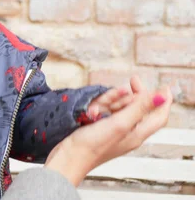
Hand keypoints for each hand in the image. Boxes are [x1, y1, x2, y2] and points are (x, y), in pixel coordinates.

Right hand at [45, 76, 171, 186]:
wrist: (70, 156)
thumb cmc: (94, 144)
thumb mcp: (120, 123)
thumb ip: (140, 108)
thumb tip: (161, 96)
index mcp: (138, 134)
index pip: (158, 116)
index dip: (163, 101)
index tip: (164, 86)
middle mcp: (128, 132)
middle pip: (140, 109)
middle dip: (136, 94)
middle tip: (133, 79)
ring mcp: (114, 130)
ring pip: (121, 108)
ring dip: (115, 100)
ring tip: (106, 100)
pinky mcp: (100, 128)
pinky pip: (107, 111)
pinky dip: (103, 106)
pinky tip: (94, 107)